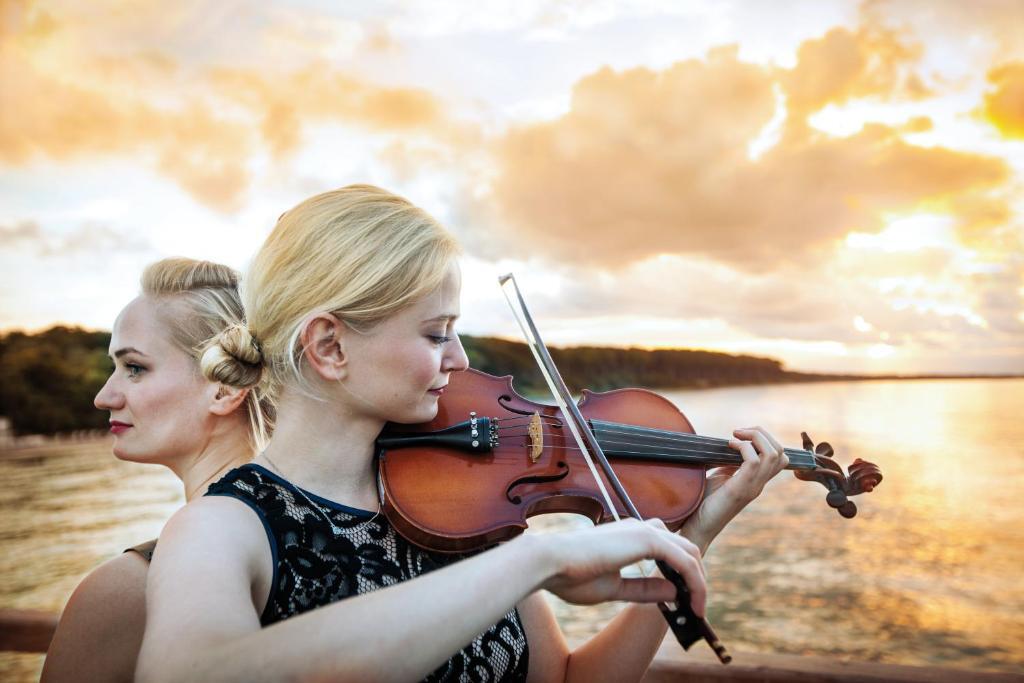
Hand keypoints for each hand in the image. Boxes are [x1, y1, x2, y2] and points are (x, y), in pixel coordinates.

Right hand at [538, 518, 706, 616]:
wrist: (551, 563)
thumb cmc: (571, 575)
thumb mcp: (614, 588)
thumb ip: (643, 589)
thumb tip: (673, 592)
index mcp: (630, 536)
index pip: (668, 551)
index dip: (682, 575)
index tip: (686, 600)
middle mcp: (640, 529)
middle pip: (685, 549)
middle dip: (696, 578)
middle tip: (697, 605)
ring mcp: (645, 531)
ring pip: (689, 553)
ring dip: (699, 581)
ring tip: (698, 607)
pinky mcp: (647, 540)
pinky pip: (684, 562)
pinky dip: (695, 582)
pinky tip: (694, 601)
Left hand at [679, 426, 787, 552]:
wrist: (697, 527)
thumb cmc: (704, 502)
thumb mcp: (721, 477)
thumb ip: (731, 464)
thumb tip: (733, 445)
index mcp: (756, 481)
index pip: (780, 457)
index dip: (766, 439)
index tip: (743, 435)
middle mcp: (759, 484)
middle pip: (780, 452)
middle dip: (762, 433)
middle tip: (739, 432)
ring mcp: (752, 487)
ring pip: (772, 454)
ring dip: (755, 437)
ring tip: (735, 435)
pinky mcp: (740, 489)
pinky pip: (754, 461)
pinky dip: (743, 447)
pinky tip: (728, 445)